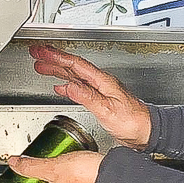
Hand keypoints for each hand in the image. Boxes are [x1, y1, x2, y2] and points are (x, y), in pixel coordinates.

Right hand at [29, 44, 151, 148]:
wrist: (147, 131)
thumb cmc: (133, 121)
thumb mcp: (107, 110)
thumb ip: (87, 97)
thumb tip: (68, 86)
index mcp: (102, 82)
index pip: (75, 64)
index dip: (57, 57)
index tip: (42, 51)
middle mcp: (101, 83)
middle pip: (72, 66)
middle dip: (53, 59)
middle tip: (36, 53)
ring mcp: (100, 91)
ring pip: (74, 75)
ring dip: (57, 70)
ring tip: (41, 67)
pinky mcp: (100, 100)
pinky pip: (79, 88)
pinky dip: (66, 86)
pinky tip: (60, 87)